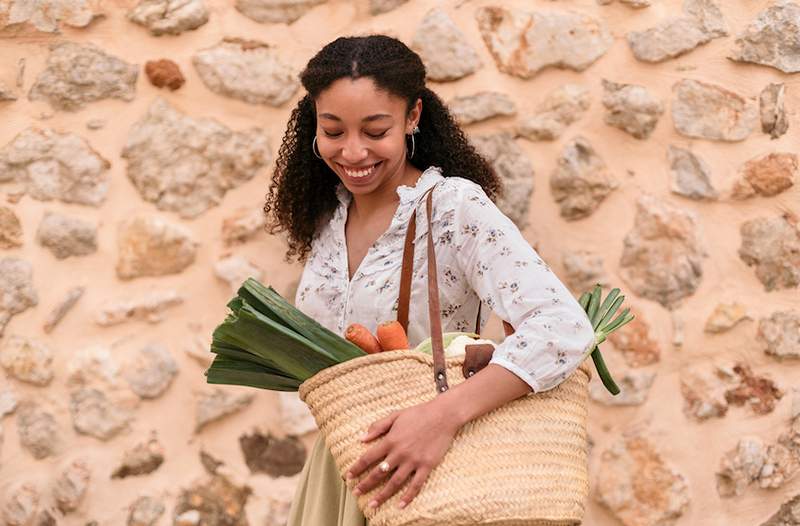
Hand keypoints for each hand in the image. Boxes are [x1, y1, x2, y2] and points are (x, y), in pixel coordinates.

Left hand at [345, 399, 459, 509]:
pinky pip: (416, 485)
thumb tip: (361, 438)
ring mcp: (413, 461)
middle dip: (366, 485)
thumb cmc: (418, 413)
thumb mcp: (395, 415)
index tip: (348, 476)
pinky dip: (408, 496)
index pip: (368, 457)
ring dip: (382, 495)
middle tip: (356, 493)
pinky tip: (400, 505)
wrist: (442, 415)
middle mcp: (400, 453)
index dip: (357, 467)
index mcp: (390, 440)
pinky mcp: (426, 466)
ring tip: (373, 505)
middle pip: (378, 473)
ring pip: (394, 482)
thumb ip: (378, 426)